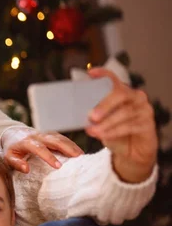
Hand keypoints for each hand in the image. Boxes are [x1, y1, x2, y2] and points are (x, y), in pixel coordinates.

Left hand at [1, 127, 83, 172]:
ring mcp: (46, 134)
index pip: (39, 148)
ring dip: (72, 146)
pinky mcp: (52, 134)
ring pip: (61, 138)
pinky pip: (63, 138)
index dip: (49, 156)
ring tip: (82, 157)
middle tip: (78, 159)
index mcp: (27, 142)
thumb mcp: (8, 157)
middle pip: (54, 140)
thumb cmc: (12, 148)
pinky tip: (80, 153)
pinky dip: (72, 145)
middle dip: (67, 148)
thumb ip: (16, 163)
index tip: (58, 166)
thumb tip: (26, 169)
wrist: (14, 133)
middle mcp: (38, 136)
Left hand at [85, 68, 156, 182]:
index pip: (114, 79)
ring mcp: (143, 109)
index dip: (104, 74)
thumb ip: (93, 115)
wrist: (130, 152)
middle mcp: (135, 97)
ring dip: (106, 123)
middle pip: (121, 94)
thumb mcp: (101, 122)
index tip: (91, 73)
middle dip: (104, 104)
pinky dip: (114, 131)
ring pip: (124, 112)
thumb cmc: (114, 133)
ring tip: (92, 131)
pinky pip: (130, 126)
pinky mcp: (147, 124)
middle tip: (91, 116)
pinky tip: (103, 135)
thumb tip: (78, 114)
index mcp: (122, 92)